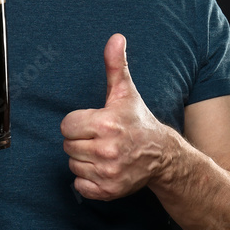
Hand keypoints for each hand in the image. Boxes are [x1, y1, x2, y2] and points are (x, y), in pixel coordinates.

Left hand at [60, 34, 171, 200]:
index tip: (94, 123)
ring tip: (103, 152)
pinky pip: (80, 185)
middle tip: (99, 138)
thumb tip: (115, 38)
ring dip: (84, 160)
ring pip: (73, 165)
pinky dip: (88, 179)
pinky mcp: (109, 191)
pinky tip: (103, 168)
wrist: (162, 155)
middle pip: (68, 146)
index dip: (78, 123)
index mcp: (107, 124)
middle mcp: (107, 150)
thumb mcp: (125, 92)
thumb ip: (115, 65)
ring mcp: (108, 173)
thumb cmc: (138, 121)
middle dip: (80, 141)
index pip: (67, 125)